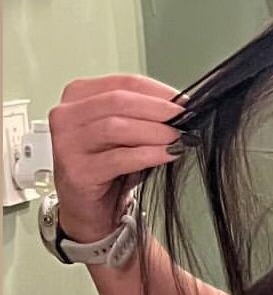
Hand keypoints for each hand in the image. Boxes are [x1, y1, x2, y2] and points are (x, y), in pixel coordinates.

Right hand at [47, 73, 185, 238]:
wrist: (89, 211)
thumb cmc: (108, 169)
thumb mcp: (126, 135)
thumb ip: (143, 117)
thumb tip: (181, 109)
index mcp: (77, 96)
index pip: (123, 83)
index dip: (158, 91)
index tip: (184, 101)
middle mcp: (66, 116)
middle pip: (118, 101)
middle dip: (158, 109)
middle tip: (184, 118)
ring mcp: (67, 144)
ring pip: (116, 127)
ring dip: (154, 131)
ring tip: (178, 137)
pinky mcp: (78, 171)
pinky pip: (118, 158)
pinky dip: (148, 154)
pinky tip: (167, 154)